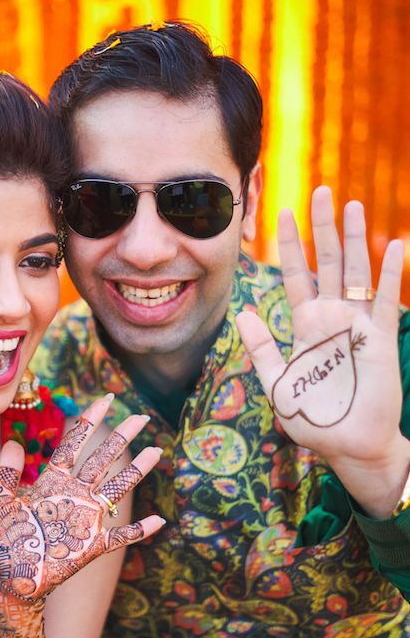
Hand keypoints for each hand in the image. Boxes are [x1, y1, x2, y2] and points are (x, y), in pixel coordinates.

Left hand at [0, 396, 164, 599]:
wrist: (8, 580)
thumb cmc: (0, 542)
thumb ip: (7, 474)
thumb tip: (13, 442)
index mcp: (52, 482)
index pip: (75, 445)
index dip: (90, 422)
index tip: (106, 400)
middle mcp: (73, 495)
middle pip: (102, 460)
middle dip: (120, 438)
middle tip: (140, 417)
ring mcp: (85, 519)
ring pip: (116, 489)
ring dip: (136, 471)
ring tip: (155, 451)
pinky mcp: (92, 545)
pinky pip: (121, 536)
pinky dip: (140, 530)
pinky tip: (159, 521)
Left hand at [236, 186, 408, 514]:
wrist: (350, 446)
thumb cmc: (313, 421)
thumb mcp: (277, 385)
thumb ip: (262, 350)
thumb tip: (243, 314)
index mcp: (305, 325)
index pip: (294, 275)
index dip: (288, 245)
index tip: (280, 213)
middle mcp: (331, 318)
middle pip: (326, 262)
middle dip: (322, 227)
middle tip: (320, 191)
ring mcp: (358, 325)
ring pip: (355, 271)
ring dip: (355, 238)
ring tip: (352, 204)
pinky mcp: (381, 339)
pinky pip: (385, 300)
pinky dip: (390, 273)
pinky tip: (395, 245)